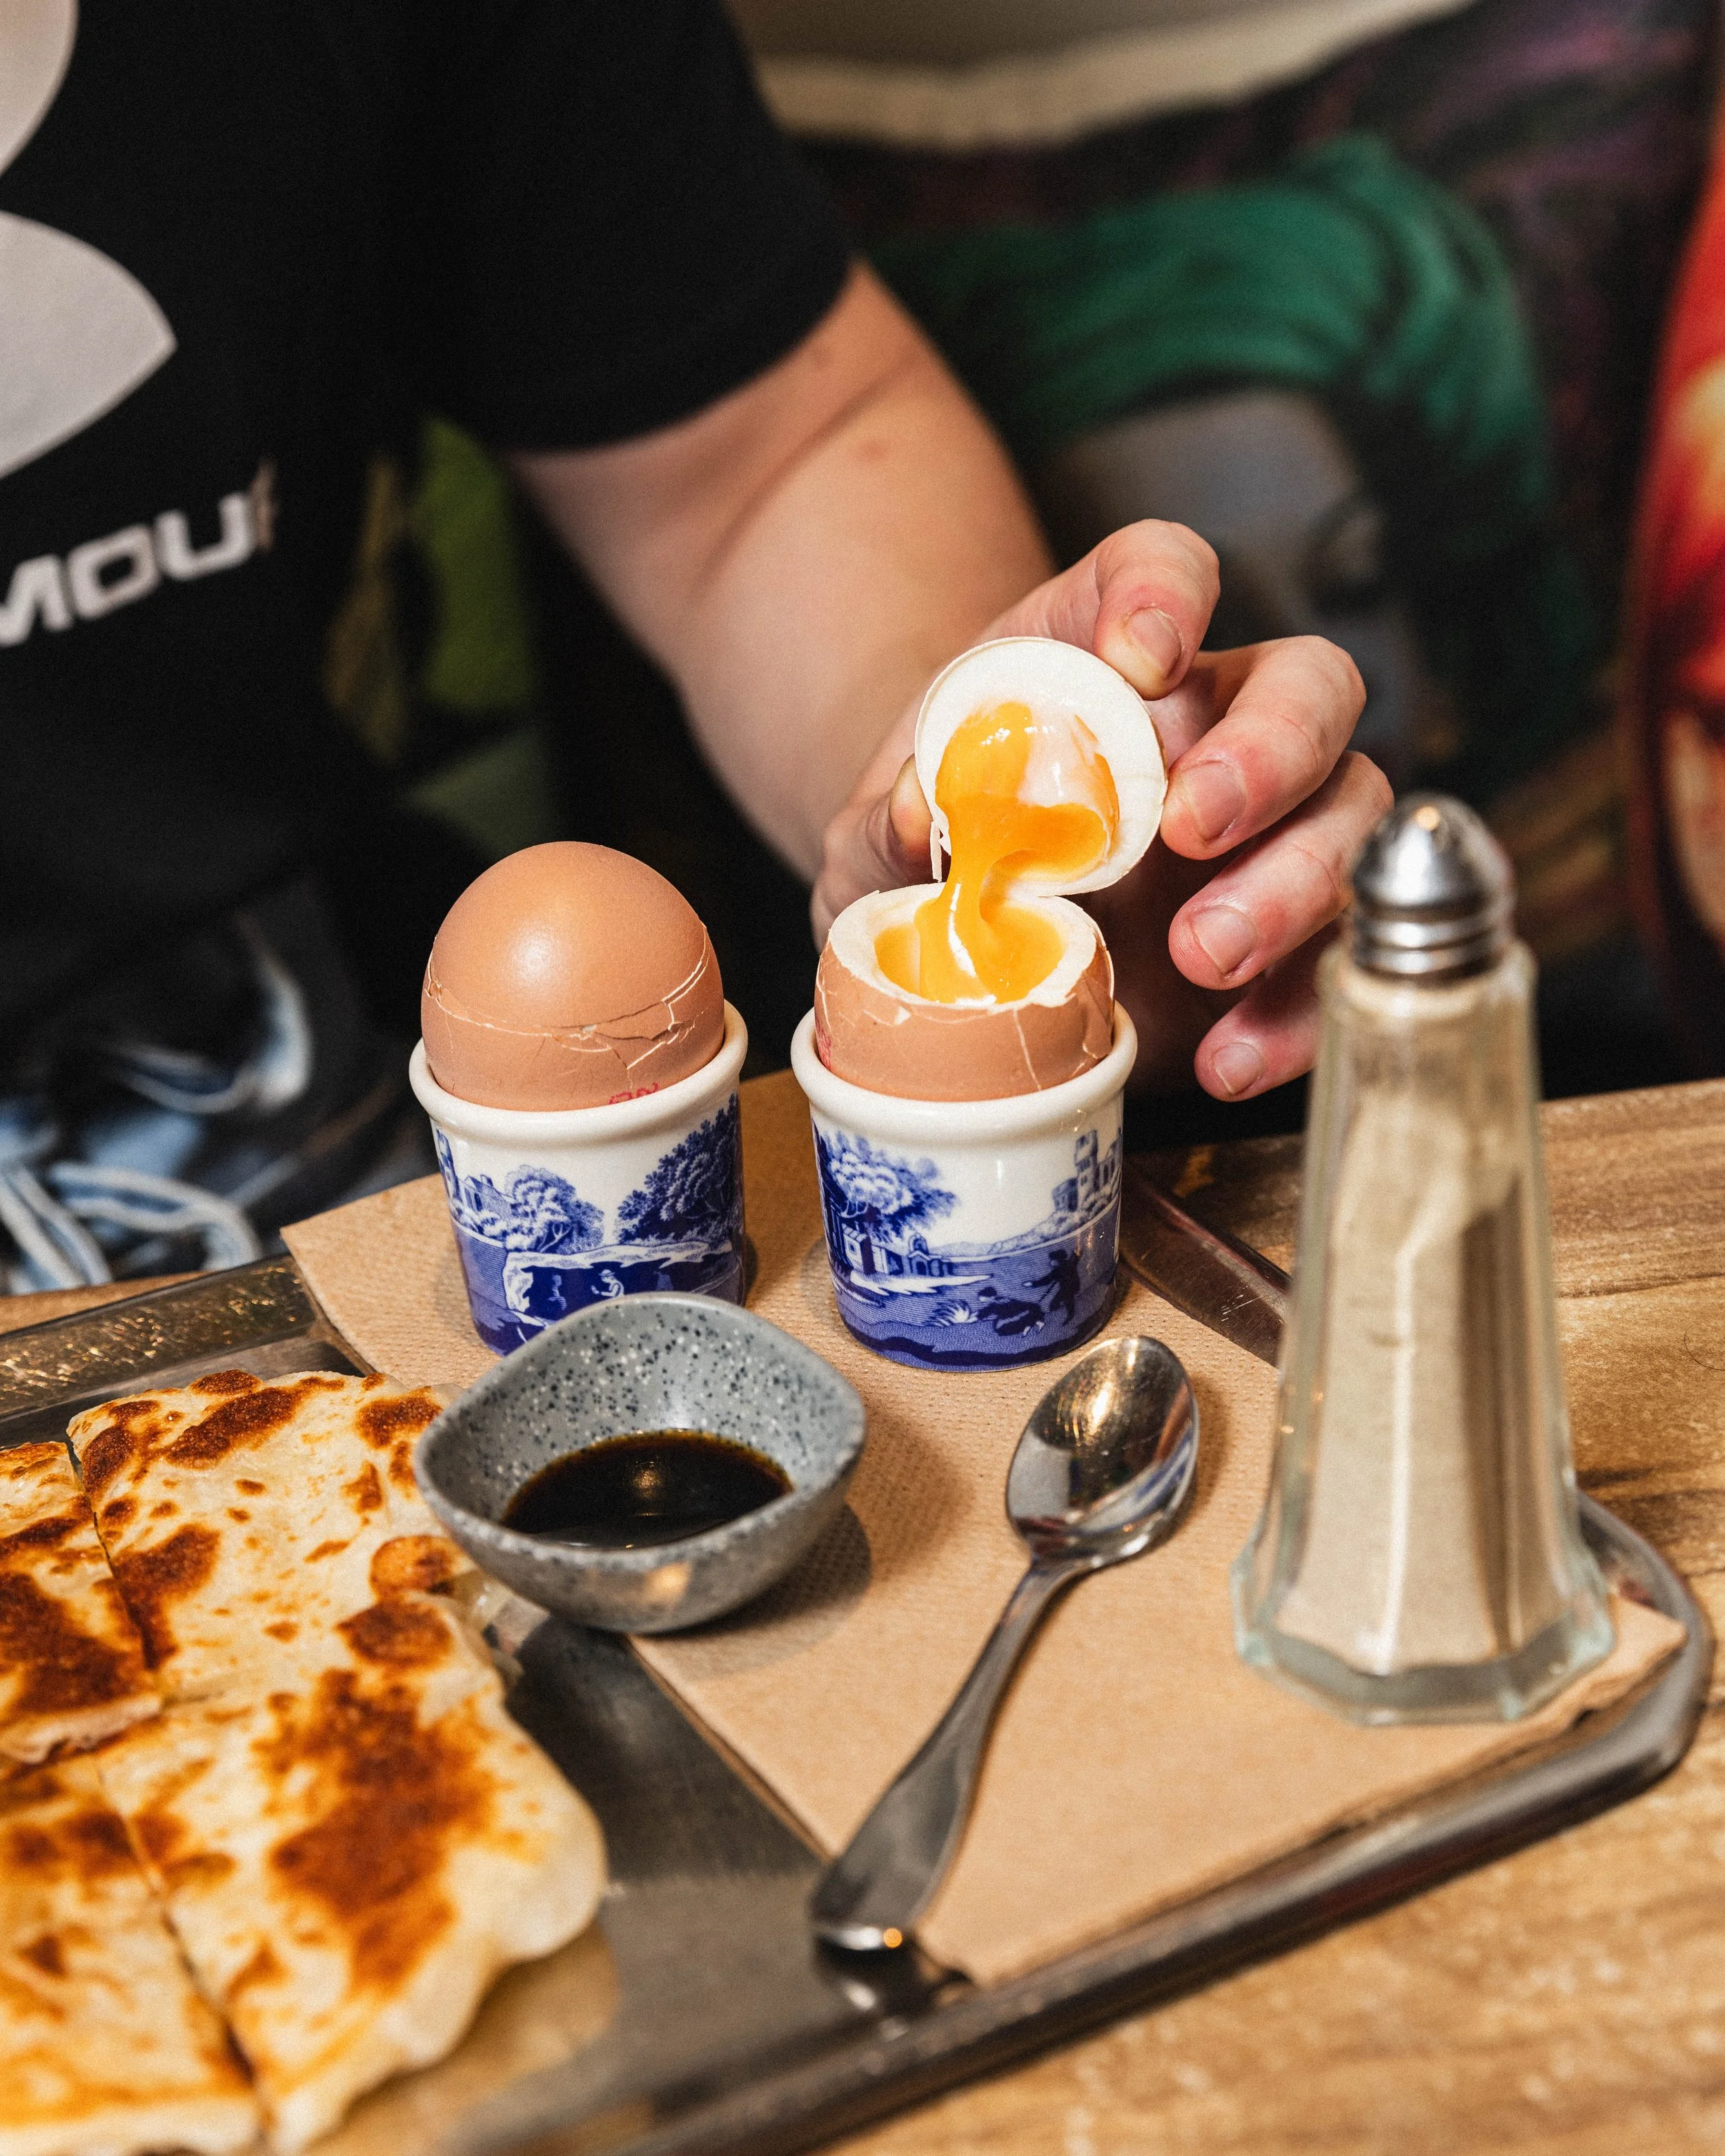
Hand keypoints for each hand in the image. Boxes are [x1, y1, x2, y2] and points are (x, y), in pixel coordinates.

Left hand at [812, 520, 1389, 1099]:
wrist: (966, 960)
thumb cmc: (935, 859)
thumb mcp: (881, 837)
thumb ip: (891, 821)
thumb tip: (922, 817)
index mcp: (1104, 658)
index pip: (1162, 570)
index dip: (1166, 595)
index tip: (1142, 655)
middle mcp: (1213, 724)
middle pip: (1307, 685)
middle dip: (1268, 750)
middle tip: (1192, 826)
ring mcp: (1269, 831)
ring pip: (1351, 814)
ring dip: (1295, 883)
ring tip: (1204, 955)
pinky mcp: (1285, 940)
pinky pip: (1332, 959)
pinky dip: (1293, 1012)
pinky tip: (1227, 1058)